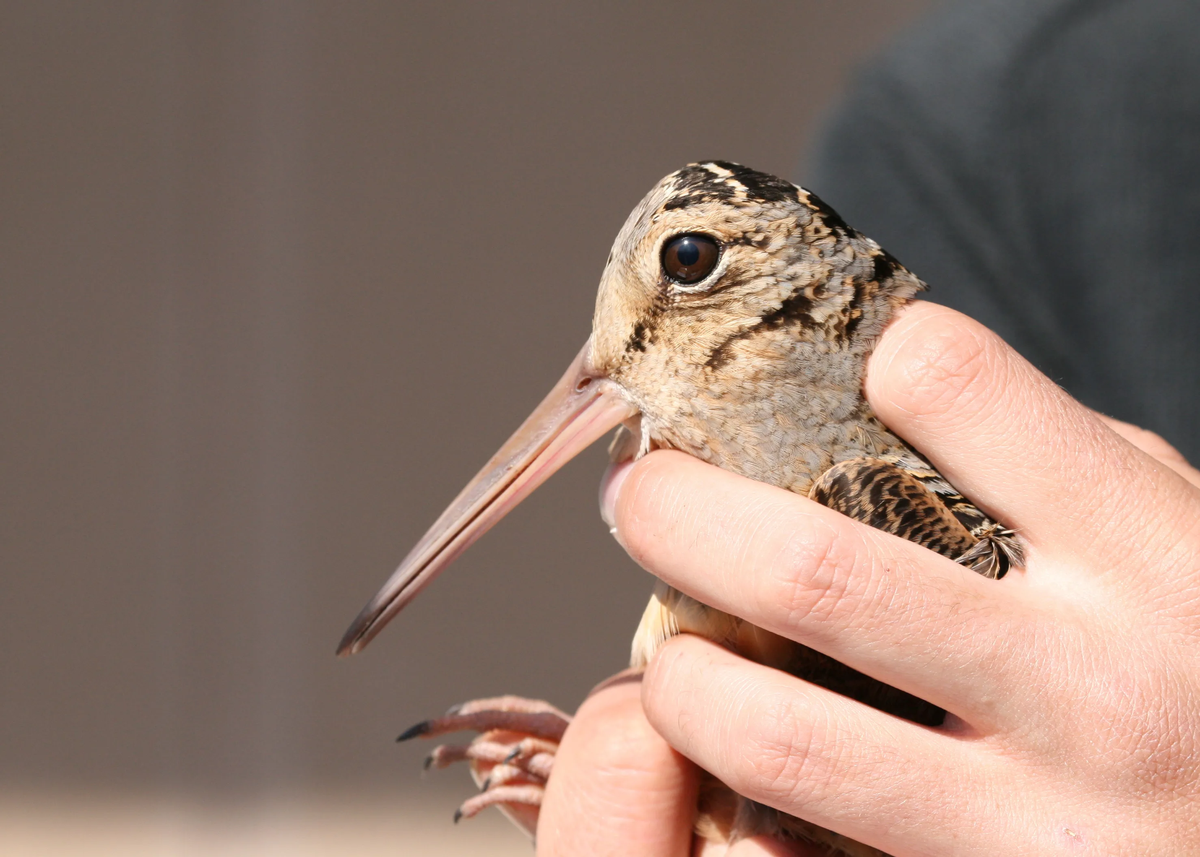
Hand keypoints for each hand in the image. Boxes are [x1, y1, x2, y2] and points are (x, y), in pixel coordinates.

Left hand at [540, 302, 1199, 854]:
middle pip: (812, 568)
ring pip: (775, 730)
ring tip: (675, 654)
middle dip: (679, 512)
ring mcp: (1040, 818)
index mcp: (1148, 554)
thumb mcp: (1184, 542)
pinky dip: (731, 796)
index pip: (950, 385)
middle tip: (640, 491)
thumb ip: (1066, 468)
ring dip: (682, 678)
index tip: (813, 382)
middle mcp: (1093, 685)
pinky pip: (798, 843)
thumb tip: (895, 392)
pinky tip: (734, 763)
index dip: (863, 359)